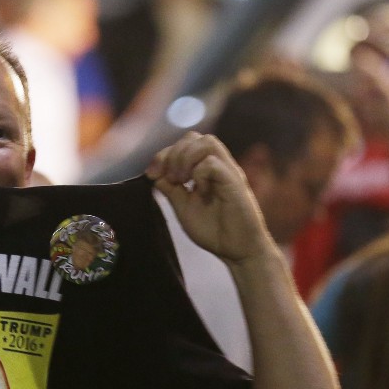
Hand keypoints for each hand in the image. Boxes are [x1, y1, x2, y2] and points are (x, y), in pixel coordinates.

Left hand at [146, 132, 271, 262]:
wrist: (237, 251)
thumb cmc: (214, 230)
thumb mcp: (184, 208)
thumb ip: (171, 190)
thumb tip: (154, 175)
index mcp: (206, 170)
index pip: (184, 145)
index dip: (164, 155)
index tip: (151, 174)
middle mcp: (218, 166)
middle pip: (194, 137)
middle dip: (173, 154)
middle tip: (169, 179)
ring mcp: (228, 172)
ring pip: (207, 142)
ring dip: (186, 158)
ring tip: (181, 181)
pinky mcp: (235, 183)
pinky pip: (214, 163)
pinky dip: (199, 174)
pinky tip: (199, 191)